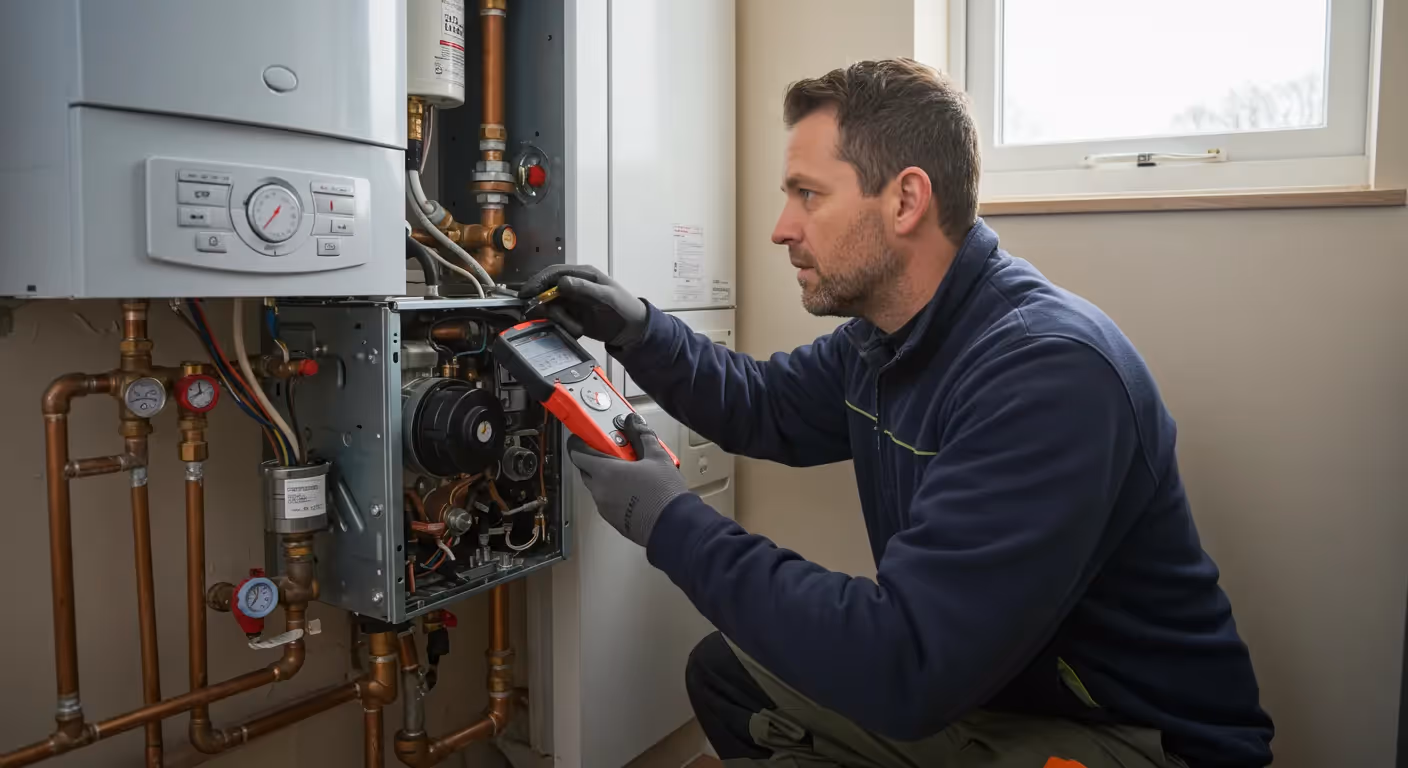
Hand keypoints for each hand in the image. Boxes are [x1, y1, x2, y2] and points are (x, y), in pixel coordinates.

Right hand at [518, 265, 648, 347]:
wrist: (633, 330)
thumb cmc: (624, 308)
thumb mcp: (606, 296)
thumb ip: (584, 289)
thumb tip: (561, 282)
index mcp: (583, 274)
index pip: (555, 272)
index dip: (539, 281)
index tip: (528, 293)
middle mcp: (574, 286)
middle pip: (548, 290)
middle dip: (544, 303)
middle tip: (543, 316)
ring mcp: (572, 301)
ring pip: (551, 307)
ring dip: (559, 319)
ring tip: (576, 328)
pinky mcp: (572, 316)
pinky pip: (558, 319)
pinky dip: (563, 326)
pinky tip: (577, 330)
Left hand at [568, 413, 686, 545]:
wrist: (672, 526)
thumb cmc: (664, 492)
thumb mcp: (657, 456)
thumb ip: (642, 436)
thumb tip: (633, 422)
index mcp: (605, 472)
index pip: (578, 454)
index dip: (579, 443)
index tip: (585, 436)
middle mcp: (600, 490)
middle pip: (586, 470)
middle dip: (595, 459)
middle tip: (613, 452)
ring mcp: (605, 507)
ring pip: (597, 486)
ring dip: (605, 477)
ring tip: (628, 471)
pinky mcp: (613, 520)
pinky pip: (606, 501)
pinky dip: (613, 493)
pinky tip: (632, 490)